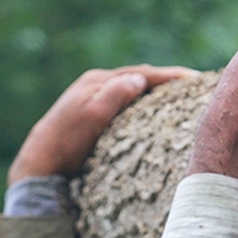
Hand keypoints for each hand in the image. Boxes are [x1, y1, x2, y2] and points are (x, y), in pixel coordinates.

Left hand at [9, 65, 196, 184]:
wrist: (40, 163)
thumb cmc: (65, 143)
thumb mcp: (92, 117)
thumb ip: (114, 95)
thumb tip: (139, 79)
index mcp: (98, 81)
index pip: (142, 74)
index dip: (170, 76)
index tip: (195, 79)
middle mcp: (96, 85)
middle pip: (139, 78)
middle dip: (167, 80)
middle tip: (196, 84)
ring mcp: (94, 99)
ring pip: (133, 90)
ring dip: (156, 91)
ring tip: (182, 95)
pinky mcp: (93, 115)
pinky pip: (126, 103)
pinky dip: (144, 103)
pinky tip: (154, 111)